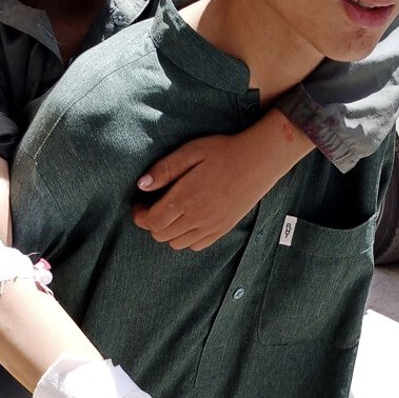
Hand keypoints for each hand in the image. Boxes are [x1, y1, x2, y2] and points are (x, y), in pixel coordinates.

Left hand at [132, 113, 312, 251]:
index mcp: (185, 197)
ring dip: (168, 232)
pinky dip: (186, 238)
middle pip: (161, 235)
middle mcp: (197, 217)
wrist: (259, 160)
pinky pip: (197, 246)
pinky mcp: (223, 229)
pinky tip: (188, 221)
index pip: (152, 221)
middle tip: (152, 207)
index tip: (139, 204)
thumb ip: (165, 169)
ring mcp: (211, 226)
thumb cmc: (224, 151)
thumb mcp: (191, 151)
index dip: (139, 216)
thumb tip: (141, 185)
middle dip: (151, 223)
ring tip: (170, 214)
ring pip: (177, 244)